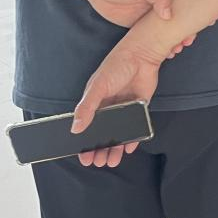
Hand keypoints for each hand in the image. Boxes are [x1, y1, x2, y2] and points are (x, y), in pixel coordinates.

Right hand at [70, 27, 194, 168]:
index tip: (83, 156)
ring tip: (111, 161)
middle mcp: (109, 107)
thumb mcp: (98, 86)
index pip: (87, 127)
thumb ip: (87, 108)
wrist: (142, 55)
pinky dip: (133, 138)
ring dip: (115, 148)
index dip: (84, 142)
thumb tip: (75, 128)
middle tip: (98, 162)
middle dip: (99, 149)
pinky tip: (129, 148)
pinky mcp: (140, 106)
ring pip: (119, 133)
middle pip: (103, 133)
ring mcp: (125, 107)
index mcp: (95, 102)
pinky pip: (136, 126)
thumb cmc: (116, 66)